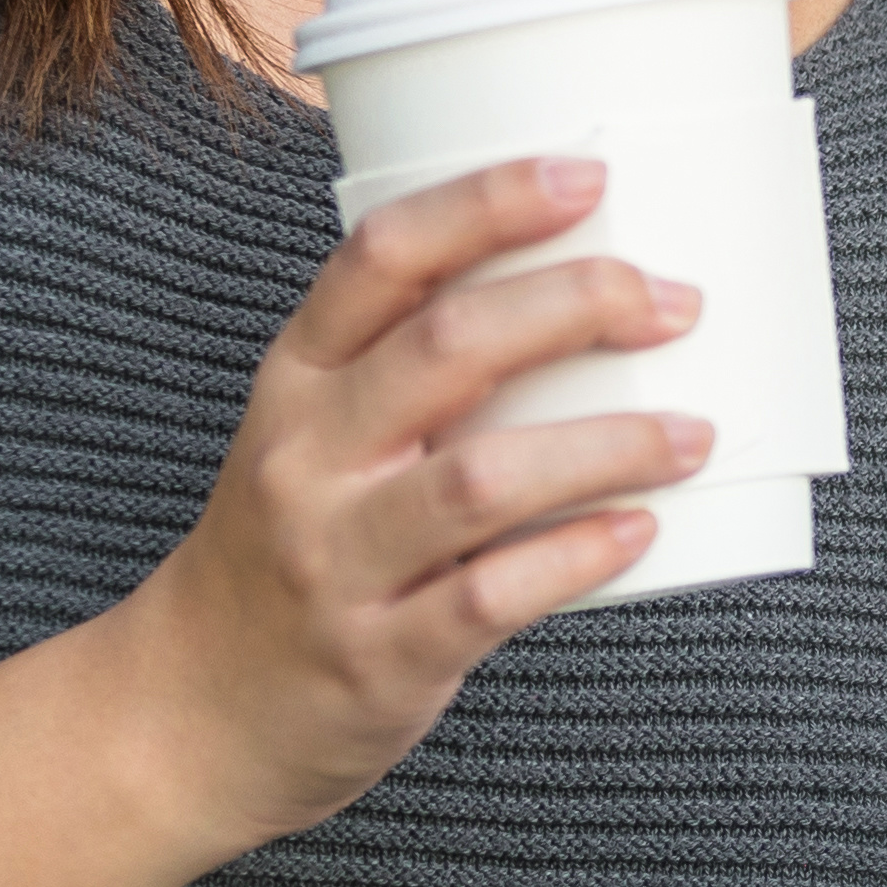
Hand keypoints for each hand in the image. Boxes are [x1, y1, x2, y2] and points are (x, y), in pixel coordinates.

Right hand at [111, 150, 715, 845]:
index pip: (382, 258)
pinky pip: (491, 597)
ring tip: (693, 432)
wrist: (193, 711)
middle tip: (674, 302)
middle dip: (576, 307)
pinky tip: (640, 530)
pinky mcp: (381, 655)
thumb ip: (415, 372)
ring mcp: (339, 559)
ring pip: (483, 478)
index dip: (488, 203)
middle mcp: (308, 458)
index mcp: (297, 380)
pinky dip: (577, 556)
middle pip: (449, 348)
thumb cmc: (292, 549)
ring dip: (607, 444)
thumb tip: (590, 295)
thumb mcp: (315, 437)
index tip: (588, 176)